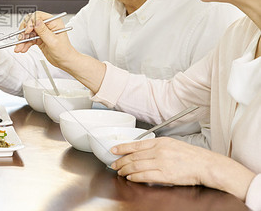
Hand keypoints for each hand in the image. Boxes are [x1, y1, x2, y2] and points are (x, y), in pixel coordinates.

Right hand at [14, 11, 74, 69]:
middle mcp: (47, 25)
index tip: (27, 30)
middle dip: (24, 31)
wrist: (65, 61)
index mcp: (53, 22)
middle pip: (30, 23)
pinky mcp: (39, 38)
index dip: (30, 22)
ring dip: (22, 40)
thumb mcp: (53, 41)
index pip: (38, 16)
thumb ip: (43, 31)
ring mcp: (42, 32)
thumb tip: (35, 22)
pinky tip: (22, 48)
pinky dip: (24, 44)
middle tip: (21, 39)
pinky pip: (29, 39)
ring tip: (19, 47)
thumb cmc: (64, 52)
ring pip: (28, 32)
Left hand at [111, 137, 254, 200]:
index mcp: (160, 142)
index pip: (136, 144)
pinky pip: (145, 176)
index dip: (122, 148)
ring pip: (137, 166)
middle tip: (114, 164)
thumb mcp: (172, 144)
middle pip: (134, 156)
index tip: (113, 150)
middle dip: (121, 161)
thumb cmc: (191, 156)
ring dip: (126, 170)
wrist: (206, 165)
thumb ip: (157, 147)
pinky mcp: (165, 175)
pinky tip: (131, 178)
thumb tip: (141, 151)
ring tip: (120, 171)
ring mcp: (162, 163)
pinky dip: (135, 177)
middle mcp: (159, 151)